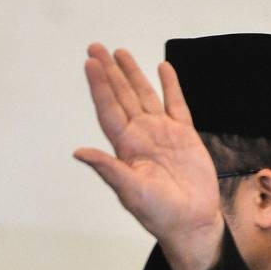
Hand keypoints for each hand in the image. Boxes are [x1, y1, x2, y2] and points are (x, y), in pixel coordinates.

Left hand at [75, 44, 222, 269]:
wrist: (191, 221)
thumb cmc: (159, 213)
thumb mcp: (130, 193)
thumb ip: (108, 169)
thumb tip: (78, 152)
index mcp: (126, 147)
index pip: (108, 109)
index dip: (99, 86)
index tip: (90, 63)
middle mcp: (141, 135)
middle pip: (121, 96)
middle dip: (109, 72)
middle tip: (95, 47)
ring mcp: (162, 133)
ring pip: (144, 95)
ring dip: (132, 74)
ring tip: (120, 52)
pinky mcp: (185, 136)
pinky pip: (176, 104)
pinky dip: (170, 86)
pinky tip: (163, 68)